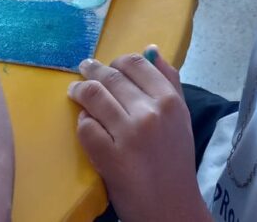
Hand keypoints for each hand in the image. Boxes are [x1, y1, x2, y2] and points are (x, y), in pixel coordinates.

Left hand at [68, 47, 208, 221]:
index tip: (109, 66)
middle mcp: (150, 112)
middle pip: (111, 78)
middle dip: (93, 71)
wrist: (172, 207)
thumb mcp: (181, 117)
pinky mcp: (109, 156)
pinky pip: (86, 127)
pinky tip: (85, 123)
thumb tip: (151, 50)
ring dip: (80, 91)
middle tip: (84, 68)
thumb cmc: (175, 161)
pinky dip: (82, 122)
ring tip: (75, 91)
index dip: (117, 62)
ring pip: (93, 96)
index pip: (136, 64)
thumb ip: (170, 82)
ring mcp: (128, 134)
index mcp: (170, 100)